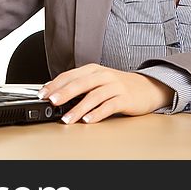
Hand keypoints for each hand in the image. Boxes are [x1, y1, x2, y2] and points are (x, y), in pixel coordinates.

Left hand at [38, 64, 174, 123]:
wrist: (147, 87)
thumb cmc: (119, 86)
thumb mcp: (98, 81)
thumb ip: (79, 86)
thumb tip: (55, 94)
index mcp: (93, 70)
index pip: (70, 75)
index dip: (55, 84)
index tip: (43, 94)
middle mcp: (103, 75)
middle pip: (81, 83)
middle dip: (64, 93)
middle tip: (52, 101)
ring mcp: (115, 86)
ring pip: (93, 96)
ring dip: (78, 108)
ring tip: (67, 118)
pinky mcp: (125, 98)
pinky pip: (109, 105)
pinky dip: (97, 113)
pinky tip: (88, 120)